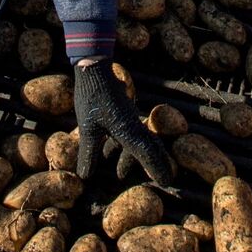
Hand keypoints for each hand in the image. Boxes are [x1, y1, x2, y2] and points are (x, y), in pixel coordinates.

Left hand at [73, 59, 171, 185]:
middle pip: (152, 147)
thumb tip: (86, 177)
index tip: (165, 182)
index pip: (148, 155)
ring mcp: (130, 117)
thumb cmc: (92, 98)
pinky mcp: (123, 111)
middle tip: (165, 178)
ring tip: (127, 172)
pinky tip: (110, 151)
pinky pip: (131, 133)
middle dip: (157, 164)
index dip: (157, 169)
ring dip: (139, 156)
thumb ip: (89, 154)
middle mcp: (134, 125)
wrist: (95, 69)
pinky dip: (126, 146)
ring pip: (142, 140)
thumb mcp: (88, 129)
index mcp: (129, 131)